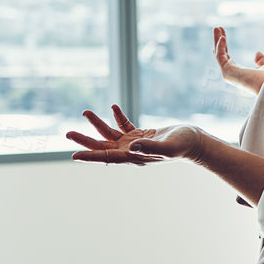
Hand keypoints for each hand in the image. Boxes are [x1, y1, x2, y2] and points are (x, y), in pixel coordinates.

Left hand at [67, 105, 205, 164]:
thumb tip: (131, 146)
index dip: (90, 156)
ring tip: (85, 111)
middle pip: (102, 146)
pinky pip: (124, 125)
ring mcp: (135, 144)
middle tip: (67, 133)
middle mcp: (131, 152)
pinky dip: (117, 117)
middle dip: (85, 140)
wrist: (195, 143)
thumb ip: (149, 147)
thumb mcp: (167, 146)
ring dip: (97, 124)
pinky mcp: (141, 135)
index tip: (74, 155)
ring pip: (110, 134)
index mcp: (134, 157)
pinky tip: (113, 106)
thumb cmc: (183, 145)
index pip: (107, 157)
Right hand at [214, 27, 263, 93]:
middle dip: (218, 41)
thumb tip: (257, 53)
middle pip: (221, 55)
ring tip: (217, 27)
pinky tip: (223, 36)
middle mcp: (232, 75)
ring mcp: (228, 74)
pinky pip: (220, 56)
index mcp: (239, 74)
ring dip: (217, 40)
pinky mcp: (227, 72)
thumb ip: (261, 61)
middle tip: (217, 28)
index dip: (224, 47)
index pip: (227, 58)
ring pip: (219, 54)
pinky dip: (220, 46)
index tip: (222, 36)